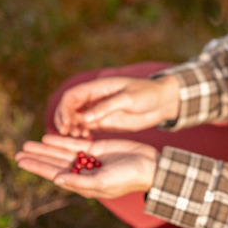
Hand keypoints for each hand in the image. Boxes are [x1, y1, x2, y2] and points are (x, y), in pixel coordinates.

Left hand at [15, 135, 159, 198]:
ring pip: (62, 153)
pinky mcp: (97, 149)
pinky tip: (48, 138)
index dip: (38, 167)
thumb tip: (56, 180)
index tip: (22, 162)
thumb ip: (79, 182)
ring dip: (45, 149)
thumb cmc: (128, 178)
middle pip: (54, 163)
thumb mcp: (103, 183)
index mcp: (82, 184)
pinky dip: (62, 141)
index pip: (54, 174)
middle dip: (37, 158)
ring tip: (28, 144)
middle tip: (18, 152)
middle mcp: (83, 173)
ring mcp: (89, 160)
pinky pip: (75, 144)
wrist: (150, 166)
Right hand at [54, 75, 179, 136]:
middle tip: (67, 134)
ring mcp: (98, 111)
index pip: (71, 96)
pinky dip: (81, 133)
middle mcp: (94, 99)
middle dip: (64, 120)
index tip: (66, 125)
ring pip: (76, 119)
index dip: (65, 109)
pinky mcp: (104, 122)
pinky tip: (84, 140)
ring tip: (77, 137)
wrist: (162, 101)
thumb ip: (106, 107)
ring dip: (72, 128)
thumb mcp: (128, 99)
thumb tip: (84, 118)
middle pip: (69, 108)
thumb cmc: (147, 94)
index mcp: (98, 87)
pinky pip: (86, 127)